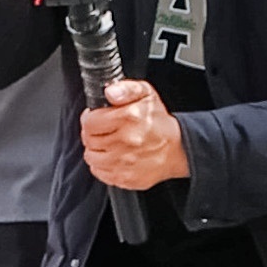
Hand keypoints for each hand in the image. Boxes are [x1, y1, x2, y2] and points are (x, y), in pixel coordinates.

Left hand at [75, 82, 189, 191]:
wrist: (177, 149)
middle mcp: (126, 141)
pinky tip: (114, 157)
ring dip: (96, 150)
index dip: (90, 118)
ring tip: (109, 144)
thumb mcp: (146, 94)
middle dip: (93, 134)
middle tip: (105, 131)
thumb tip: (110, 92)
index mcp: (130, 118)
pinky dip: (102, 166)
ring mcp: (125, 162)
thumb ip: (125, 88)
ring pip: (91, 157)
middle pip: (89, 139)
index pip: (90, 122)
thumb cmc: (158, 122)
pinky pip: (99, 172)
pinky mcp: (125, 178)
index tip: (96, 118)